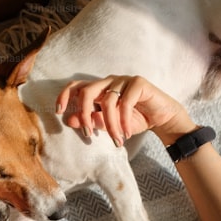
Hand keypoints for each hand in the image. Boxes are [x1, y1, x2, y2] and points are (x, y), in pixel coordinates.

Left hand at [55, 75, 196, 146]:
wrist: (161, 119)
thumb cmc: (134, 120)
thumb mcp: (110, 125)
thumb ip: (91, 121)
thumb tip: (70, 120)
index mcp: (99, 89)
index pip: (76, 86)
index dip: (64, 96)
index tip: (59, 112)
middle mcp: (108, 82)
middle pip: (87, 91)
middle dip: (85, 114)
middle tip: (88, 134)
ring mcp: (123, 80)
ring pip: (107, 101)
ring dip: (110, 125)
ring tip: (116, 141)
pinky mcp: (138, 83)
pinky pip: (124, 102)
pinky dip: (123, 121)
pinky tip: (126, 134)